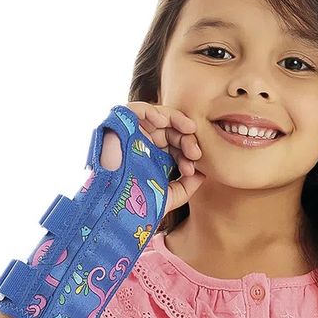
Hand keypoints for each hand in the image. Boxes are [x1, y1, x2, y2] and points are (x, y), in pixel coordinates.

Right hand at [100, 101, 205, 215]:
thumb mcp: (169, 196)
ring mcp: (131, 133)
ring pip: (158, 116)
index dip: (188, 151)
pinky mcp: (118, 126)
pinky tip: (164, 122)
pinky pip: (137, 109)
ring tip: (189, 131)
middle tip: (195, 153)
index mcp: (155, 157)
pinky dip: (153, 111)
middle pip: (171, 129)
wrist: (113, 208)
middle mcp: (144, 143)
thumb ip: (187, 186)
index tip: (193, 167)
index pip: (176, 145)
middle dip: (187, 139)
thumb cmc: (138, 204)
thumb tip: (204, 173)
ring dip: (177, 121)